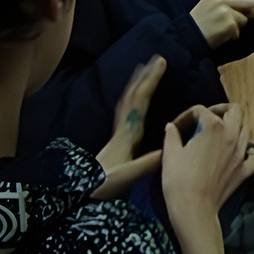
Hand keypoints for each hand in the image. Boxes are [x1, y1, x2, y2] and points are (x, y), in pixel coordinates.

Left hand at [92, 55, 167, 200]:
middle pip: (132, 96)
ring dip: (136, 84)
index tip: (160, 63)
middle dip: (145, 76)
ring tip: (144, 70)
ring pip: (127, 101)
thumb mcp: (129, 175)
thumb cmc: (104, 185)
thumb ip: (149, 162)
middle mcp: (122, 128)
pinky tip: (135, 98)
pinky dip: (132, 98)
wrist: (82, 195)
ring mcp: (119, 133)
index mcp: (127, 133)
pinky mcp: (119, 140)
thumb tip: (171, 148)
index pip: (140, 101)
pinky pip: (125, 111)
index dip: (150, 81)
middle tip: (156, 58)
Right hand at [161, 104, 253, 218]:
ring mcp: (242, 153)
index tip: (176, 127)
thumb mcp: (170, 154)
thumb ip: (171, 135)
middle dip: (221, 109)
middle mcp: (232, 136)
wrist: (194, 208)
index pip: (201, 110)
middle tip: (207, 118)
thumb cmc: (179, 180)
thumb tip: (171, 126)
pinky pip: (253, 156)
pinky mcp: (246, 169)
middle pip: (236, 110)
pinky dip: (247, 151)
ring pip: (246, 129)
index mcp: (213, 127)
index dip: (186, 116)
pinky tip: (237, 154)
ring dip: (234, 127)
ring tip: (219, 134)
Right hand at [189, 0, 253, 48]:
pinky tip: (219, 34)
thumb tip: (247, 2)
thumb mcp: (209, 3)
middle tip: (239, 19)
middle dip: (249, 12)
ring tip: (221, 28)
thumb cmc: (197, 22)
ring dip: (237, 25)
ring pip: (245, 18)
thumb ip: (227, 0)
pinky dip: (232, 35)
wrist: (185, 36)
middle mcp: (222, 0)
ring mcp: (226, 11)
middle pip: (249, 3)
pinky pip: (239, 31)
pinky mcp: (229, 24)